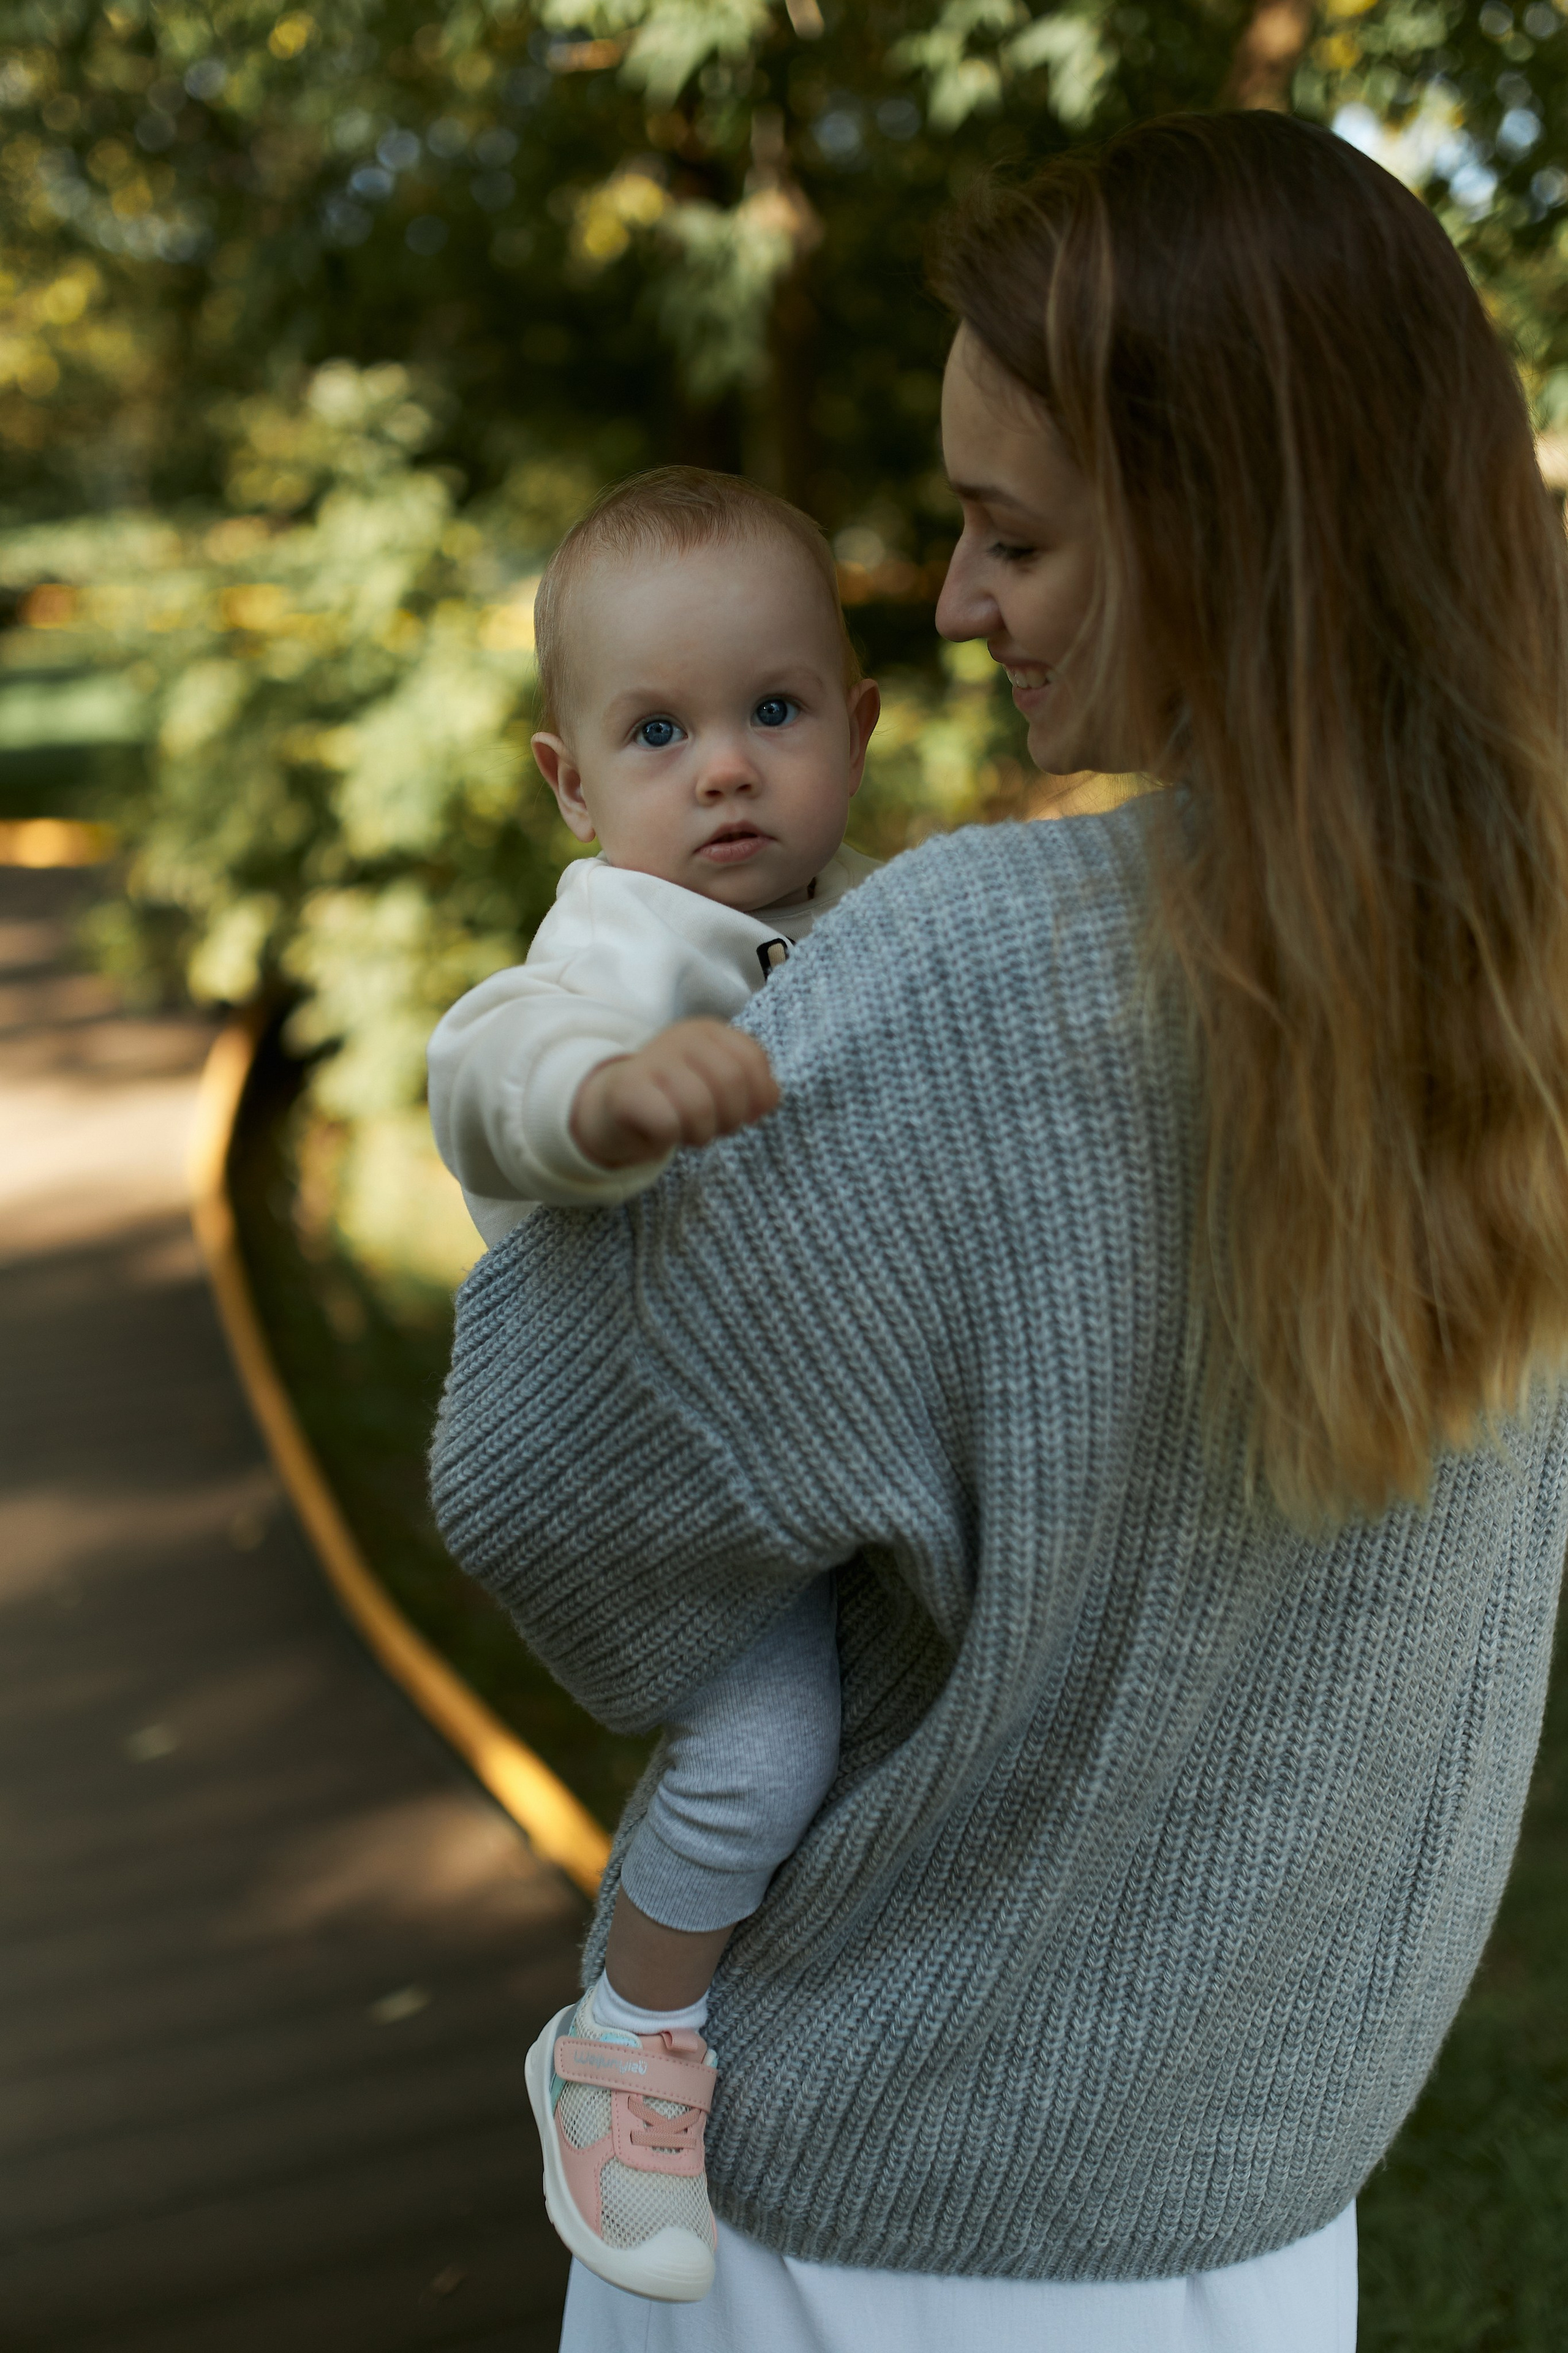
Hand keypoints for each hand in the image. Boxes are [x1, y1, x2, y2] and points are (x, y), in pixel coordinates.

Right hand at [569, 1019, 779, 1169]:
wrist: (614, 1108)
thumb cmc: (676, 1097)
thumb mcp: (718, 1083)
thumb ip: (752, 1084)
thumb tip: (771, 1097)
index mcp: (709, 1031)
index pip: (752, 1060)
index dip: (757, 1096)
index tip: (747, 1115)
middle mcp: (681, 1038)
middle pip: (731, 1082)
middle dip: (731, 1118)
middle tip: (715, 1128)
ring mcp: (652, 1060)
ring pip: (699, 1107)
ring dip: (701, 1133)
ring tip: (689, 1131)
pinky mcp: (627, 1090)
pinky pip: (667, 1124)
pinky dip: (671, 1139)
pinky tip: (661, 1133)